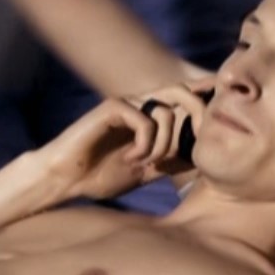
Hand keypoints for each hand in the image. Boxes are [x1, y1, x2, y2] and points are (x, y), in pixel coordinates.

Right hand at [39, 79, 212, 200]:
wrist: (66, 179)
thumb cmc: (102, 175)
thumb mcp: (148, 171)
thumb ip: (173, 161)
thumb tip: (204, 158)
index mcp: (152, 117)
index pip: (187, 102)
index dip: (203, 112)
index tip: (208, 136)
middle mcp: (142, 105)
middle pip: (184, 95)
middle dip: (196, 119)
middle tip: (189, 148)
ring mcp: (127, 104)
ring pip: (166, 113)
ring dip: (161, 146)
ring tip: (144, 163)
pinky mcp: (113, 107)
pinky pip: (146, 120)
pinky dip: (144, 145)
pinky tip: (130, 159)